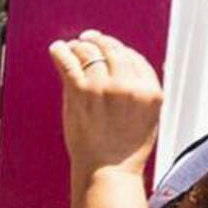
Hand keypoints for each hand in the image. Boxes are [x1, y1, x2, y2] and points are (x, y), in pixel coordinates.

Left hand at [50, 30, 162, 179]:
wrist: (107, 170)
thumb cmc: (125, 148)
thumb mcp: (149, 117)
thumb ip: (140, 91)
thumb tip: (124, 67)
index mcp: (150, 91)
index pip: (134, 58)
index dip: (119, 49)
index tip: (108, 47)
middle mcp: (129, 85)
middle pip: (112, 50)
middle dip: (99, 41)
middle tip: (87, 38)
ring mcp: (103, 87)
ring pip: (89, 52)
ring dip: (78, 45)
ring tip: (71, 45)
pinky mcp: (80, 92)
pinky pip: (68, 62)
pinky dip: (60, 52)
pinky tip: (57, 49)